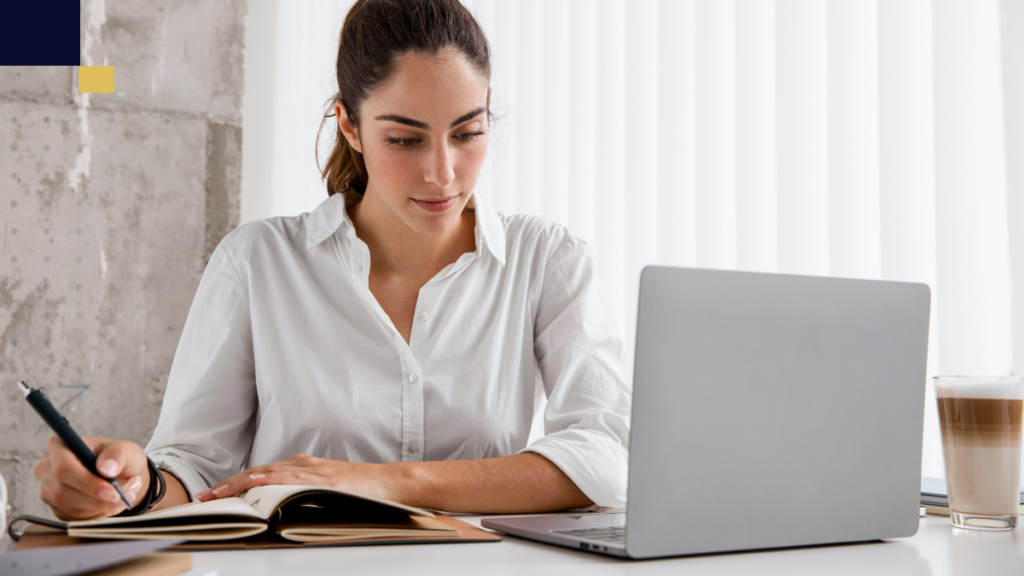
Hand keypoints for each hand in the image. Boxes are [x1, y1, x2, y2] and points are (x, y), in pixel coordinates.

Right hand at [34, 436, 148, 520]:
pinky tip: (108, 503)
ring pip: (69, 508)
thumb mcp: (125, 450)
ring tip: (122, 497)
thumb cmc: (119, 459)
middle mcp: (47, 468)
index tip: (112, 491)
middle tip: (122, 497)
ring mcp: (49, 490)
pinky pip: (74, 518)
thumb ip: (117, 455)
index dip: (86, 482)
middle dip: (96, 499)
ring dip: (100, 507)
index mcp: (59, 446)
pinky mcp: (56, 508)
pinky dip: (97, 514)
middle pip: (62, 492)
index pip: (63, 468)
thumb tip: (106, 468)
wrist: (121, 476)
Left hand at [195, 454, 412, 503]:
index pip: (259, 476)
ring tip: (217, 495)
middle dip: (227, 486)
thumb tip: (273, 514)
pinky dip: (271, 480)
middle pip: (257, 473)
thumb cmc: (361, 491)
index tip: (211, 497)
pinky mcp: (325, 479)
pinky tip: (256, 484)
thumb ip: (301, 496)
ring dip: (240, 484)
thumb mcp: (325, 492)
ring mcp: (313, 471)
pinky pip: (293, 479)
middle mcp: (303, 465)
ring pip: (269, 475)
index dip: (233, 485)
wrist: (392, 483)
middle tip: (202, 500)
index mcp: (301, 469)